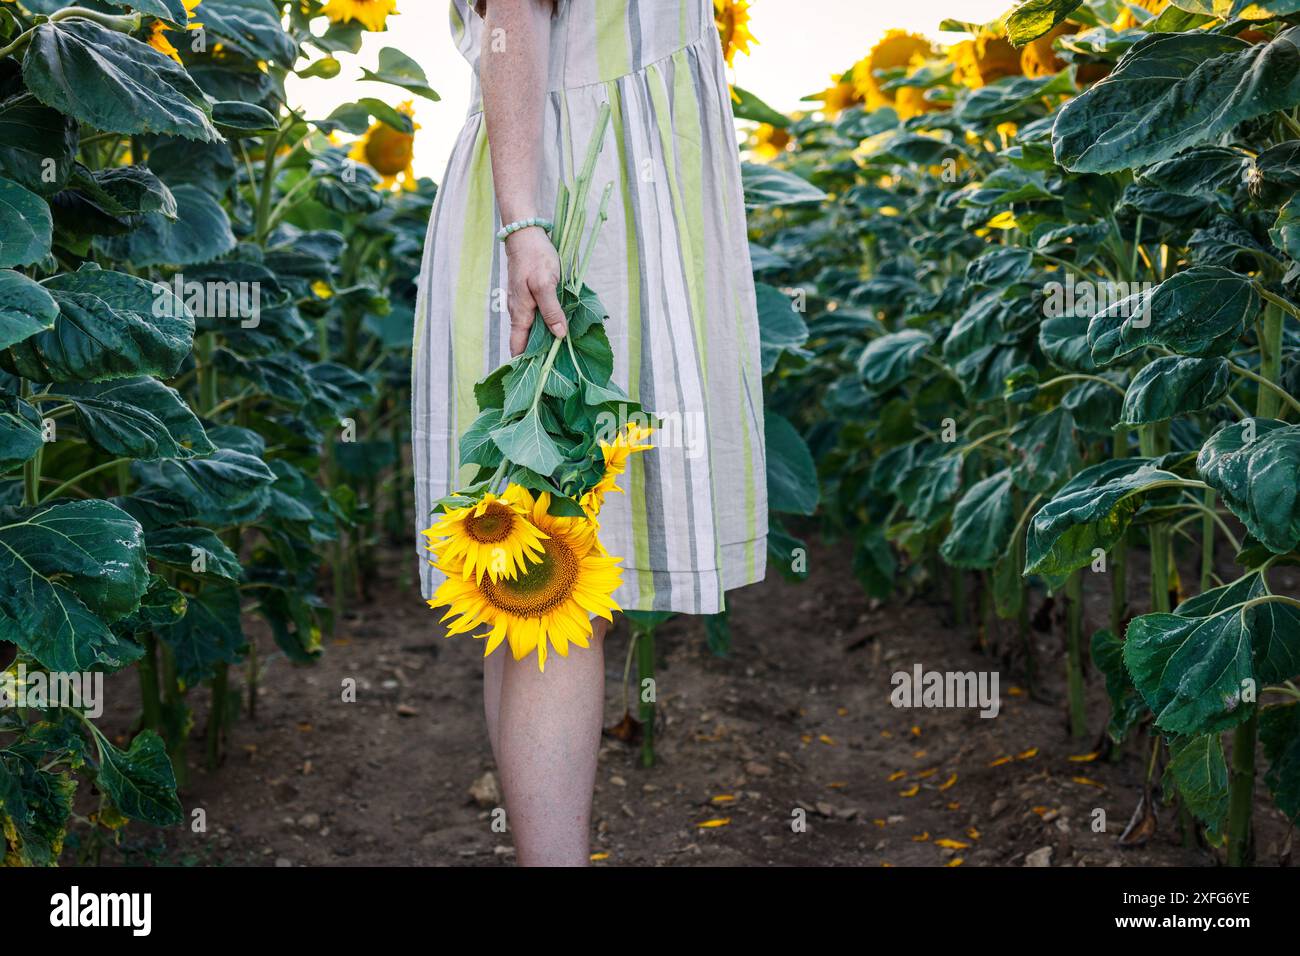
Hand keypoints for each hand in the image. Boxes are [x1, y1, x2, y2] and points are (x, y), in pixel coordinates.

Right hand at [504, 225, 565, 356]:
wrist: (525, 234)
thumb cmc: (535, 258)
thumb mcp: (546, 284)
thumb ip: (551, 310)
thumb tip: (559, 335)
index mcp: (520, 314)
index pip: (518, 348)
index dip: (526, 364)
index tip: (539, 377)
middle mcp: (518, 313)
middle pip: (525, 342)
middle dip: (538, 355)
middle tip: (558, 368)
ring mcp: (522, 305)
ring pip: (531, 330)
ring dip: (543, 341)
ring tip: (561, 353)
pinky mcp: (528, 296)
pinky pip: (535, 318)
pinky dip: (545, 326)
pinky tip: (558, 328)